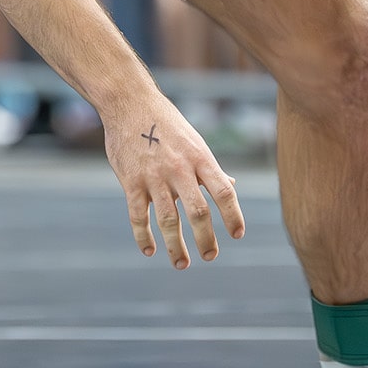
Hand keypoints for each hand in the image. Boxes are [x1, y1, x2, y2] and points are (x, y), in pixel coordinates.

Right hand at [104, 102, 244, 268]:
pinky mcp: (131, 181)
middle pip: (198, 211)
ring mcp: (154, 176)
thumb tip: (231, 185)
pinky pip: (138, 216)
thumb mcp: (195, 141)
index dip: (233, 214)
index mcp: (200, 157)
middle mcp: (180, 168)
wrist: (130, 103)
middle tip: (210, 256)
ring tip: (182, 264)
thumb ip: (210, 167)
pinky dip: (144, 236)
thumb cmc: (167, 123)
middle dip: (206, 238)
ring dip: (176, 246)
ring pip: (168, 220)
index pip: (224, 191)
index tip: (238, 234)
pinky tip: (150, 250)